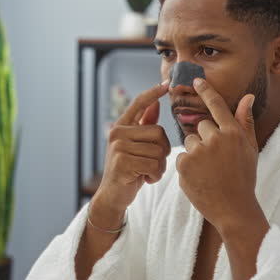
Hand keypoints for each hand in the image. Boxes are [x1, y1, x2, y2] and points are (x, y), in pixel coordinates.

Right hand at [93, 79, 171, 220]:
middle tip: (152, 163)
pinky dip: (155, 176)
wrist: (112, 196)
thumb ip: (144, 125)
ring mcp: (118, 148)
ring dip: (159, 167)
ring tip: (147, 173)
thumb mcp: (136, 146)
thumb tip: (155, 103)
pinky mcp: (123, 163)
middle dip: (163, 151)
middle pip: (158, 132)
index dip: (153, 93)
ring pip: (158, 151)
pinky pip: (154, 165)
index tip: (167, 84)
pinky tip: (145, 179)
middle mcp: (117, 133)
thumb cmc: (129, 169)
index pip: (138, 103)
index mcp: (121, 126)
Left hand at [175, 78, 264, 232]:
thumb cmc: (244, 178)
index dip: (206, 91)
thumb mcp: (250, 149)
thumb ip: (245, 122)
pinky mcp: (184, 164)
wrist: (234, 208)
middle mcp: (216, 138)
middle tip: (216, 160)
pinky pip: (181, 157)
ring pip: (189, 141)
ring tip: (208, 171)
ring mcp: (199, 151)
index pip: (217, 105)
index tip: (196, 80)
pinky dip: (187, 167)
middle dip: (205, 139)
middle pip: (201, 126)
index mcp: (233, 133)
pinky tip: (200, 178)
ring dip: (195, 152)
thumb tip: (248, 97)